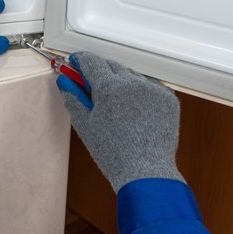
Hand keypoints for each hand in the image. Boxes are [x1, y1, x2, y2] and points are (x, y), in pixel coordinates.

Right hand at [56, 51, 182, 190]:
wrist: (146, 173)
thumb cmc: (113, 154)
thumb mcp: (86, 125)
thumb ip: (74, 98)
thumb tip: (64, 79)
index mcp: (109, 88)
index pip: (91, 61)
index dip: (81, 60)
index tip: (76, 63)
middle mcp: (133, 83)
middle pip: (112, 65)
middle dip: (100, 72)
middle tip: (93, 87)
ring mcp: (153, 90)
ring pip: (132, 76)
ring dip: (122, 82)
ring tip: (117, 106)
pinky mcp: (168, 99)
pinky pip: (151, 87)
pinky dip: (142, 93)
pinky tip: (136, 111)